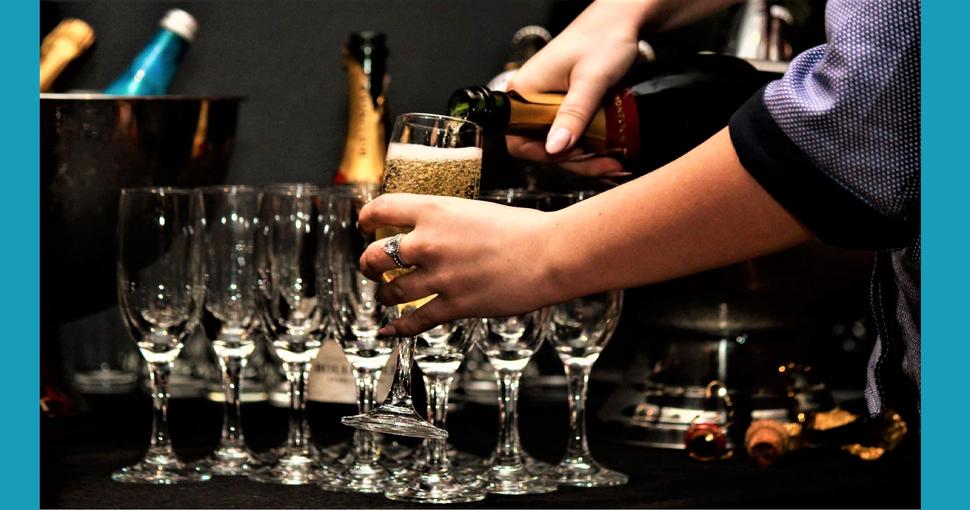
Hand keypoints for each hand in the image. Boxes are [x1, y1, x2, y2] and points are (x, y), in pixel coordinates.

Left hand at [357, 193, 557, 336]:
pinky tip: (389, 331)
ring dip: (384, 295)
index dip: (366, 218)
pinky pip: (415, 321)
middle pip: (375, 256)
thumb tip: (438, 229)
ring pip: (391, 292)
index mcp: (435, 210)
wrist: (549, 253)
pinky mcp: (454, 305)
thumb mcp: (477, 210)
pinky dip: (398, 329)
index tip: (365, 225)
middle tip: (372, 268)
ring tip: (387, 295)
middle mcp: (429, 242)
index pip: (382, 209)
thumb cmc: (525, 228)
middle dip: (368, 265)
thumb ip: (450, 220)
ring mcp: (439, 276)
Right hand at [505, 0, 642, 174]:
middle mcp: (532, 100)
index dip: (543, 154)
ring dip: (586, 158)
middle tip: (605, 166)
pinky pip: (572, 133)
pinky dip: (591, 147)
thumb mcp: (591, 80)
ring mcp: (549, 104)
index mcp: (525, 91)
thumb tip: (554, 149)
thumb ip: (573, 114)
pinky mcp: (566, 106)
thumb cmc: (604, 38)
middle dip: (575, 161)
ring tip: (614, 164)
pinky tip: (610, 154)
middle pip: (542, 146)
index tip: (572, 156)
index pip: (517, 139)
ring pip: (561, 143)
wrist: (623, 20)